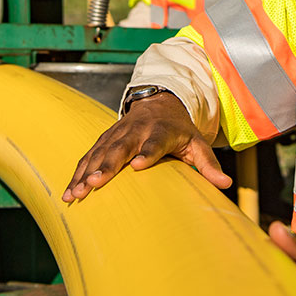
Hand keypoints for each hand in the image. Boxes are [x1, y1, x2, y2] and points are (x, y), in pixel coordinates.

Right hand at [62, 92, 231, 201]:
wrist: (159, 101)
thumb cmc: (179, 129)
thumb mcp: (197, 143)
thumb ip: (208, 164)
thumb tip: (226, 185)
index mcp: (161, 131)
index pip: (155, 143)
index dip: (147, 153)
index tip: (138, 166)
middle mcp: (136, 130)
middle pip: (120, 147)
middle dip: (107, 165)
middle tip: (95, 183)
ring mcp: (117, 133)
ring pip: (99, 152)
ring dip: (86, 173)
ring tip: (75, 193)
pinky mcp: (104, 139)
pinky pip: (89, 156)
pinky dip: (78, 172)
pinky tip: (68, 191)